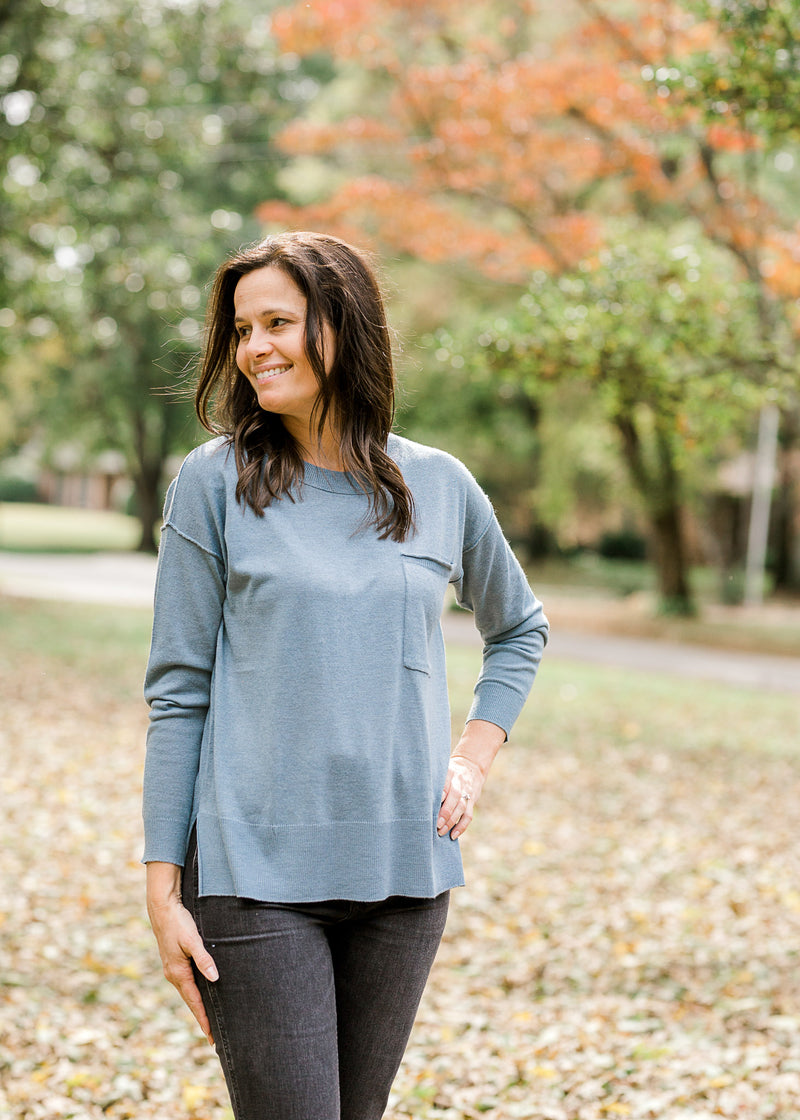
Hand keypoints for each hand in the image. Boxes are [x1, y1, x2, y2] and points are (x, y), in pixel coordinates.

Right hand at [147, 866, 217, 1044]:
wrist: (162, 908)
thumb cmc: (178, 923)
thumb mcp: (193, 940)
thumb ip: (204, 958)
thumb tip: (215, 979)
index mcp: (178, 973)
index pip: (194, 1002)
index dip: (204, 1020)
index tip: (212, 1037)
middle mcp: (174, 975)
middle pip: (191, 1002)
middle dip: (202, 1019)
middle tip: (214, 1038)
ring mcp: (172, 970)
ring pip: (188, 993)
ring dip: (198, 1007)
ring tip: (209, 1021)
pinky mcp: (174, 963)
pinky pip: (186, 984)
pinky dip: (194, 994)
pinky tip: (201, 995)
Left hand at [438, 755, 484, 839]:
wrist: (471, 767)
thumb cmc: (448, 773)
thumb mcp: (442, 770)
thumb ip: (433, 781)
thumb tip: (418, 797)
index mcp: (450, 772)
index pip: (446, 783)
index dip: (440, 793)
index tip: (432, 803)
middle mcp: (459, 782)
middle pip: (455, 796)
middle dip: (446, 812)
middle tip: (436, 825)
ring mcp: (467, 792)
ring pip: (461, 807)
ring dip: (451, 821)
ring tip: (441, 832)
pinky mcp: (472, 801)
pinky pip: (469, 815)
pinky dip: (461, 826)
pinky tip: (453, 835)